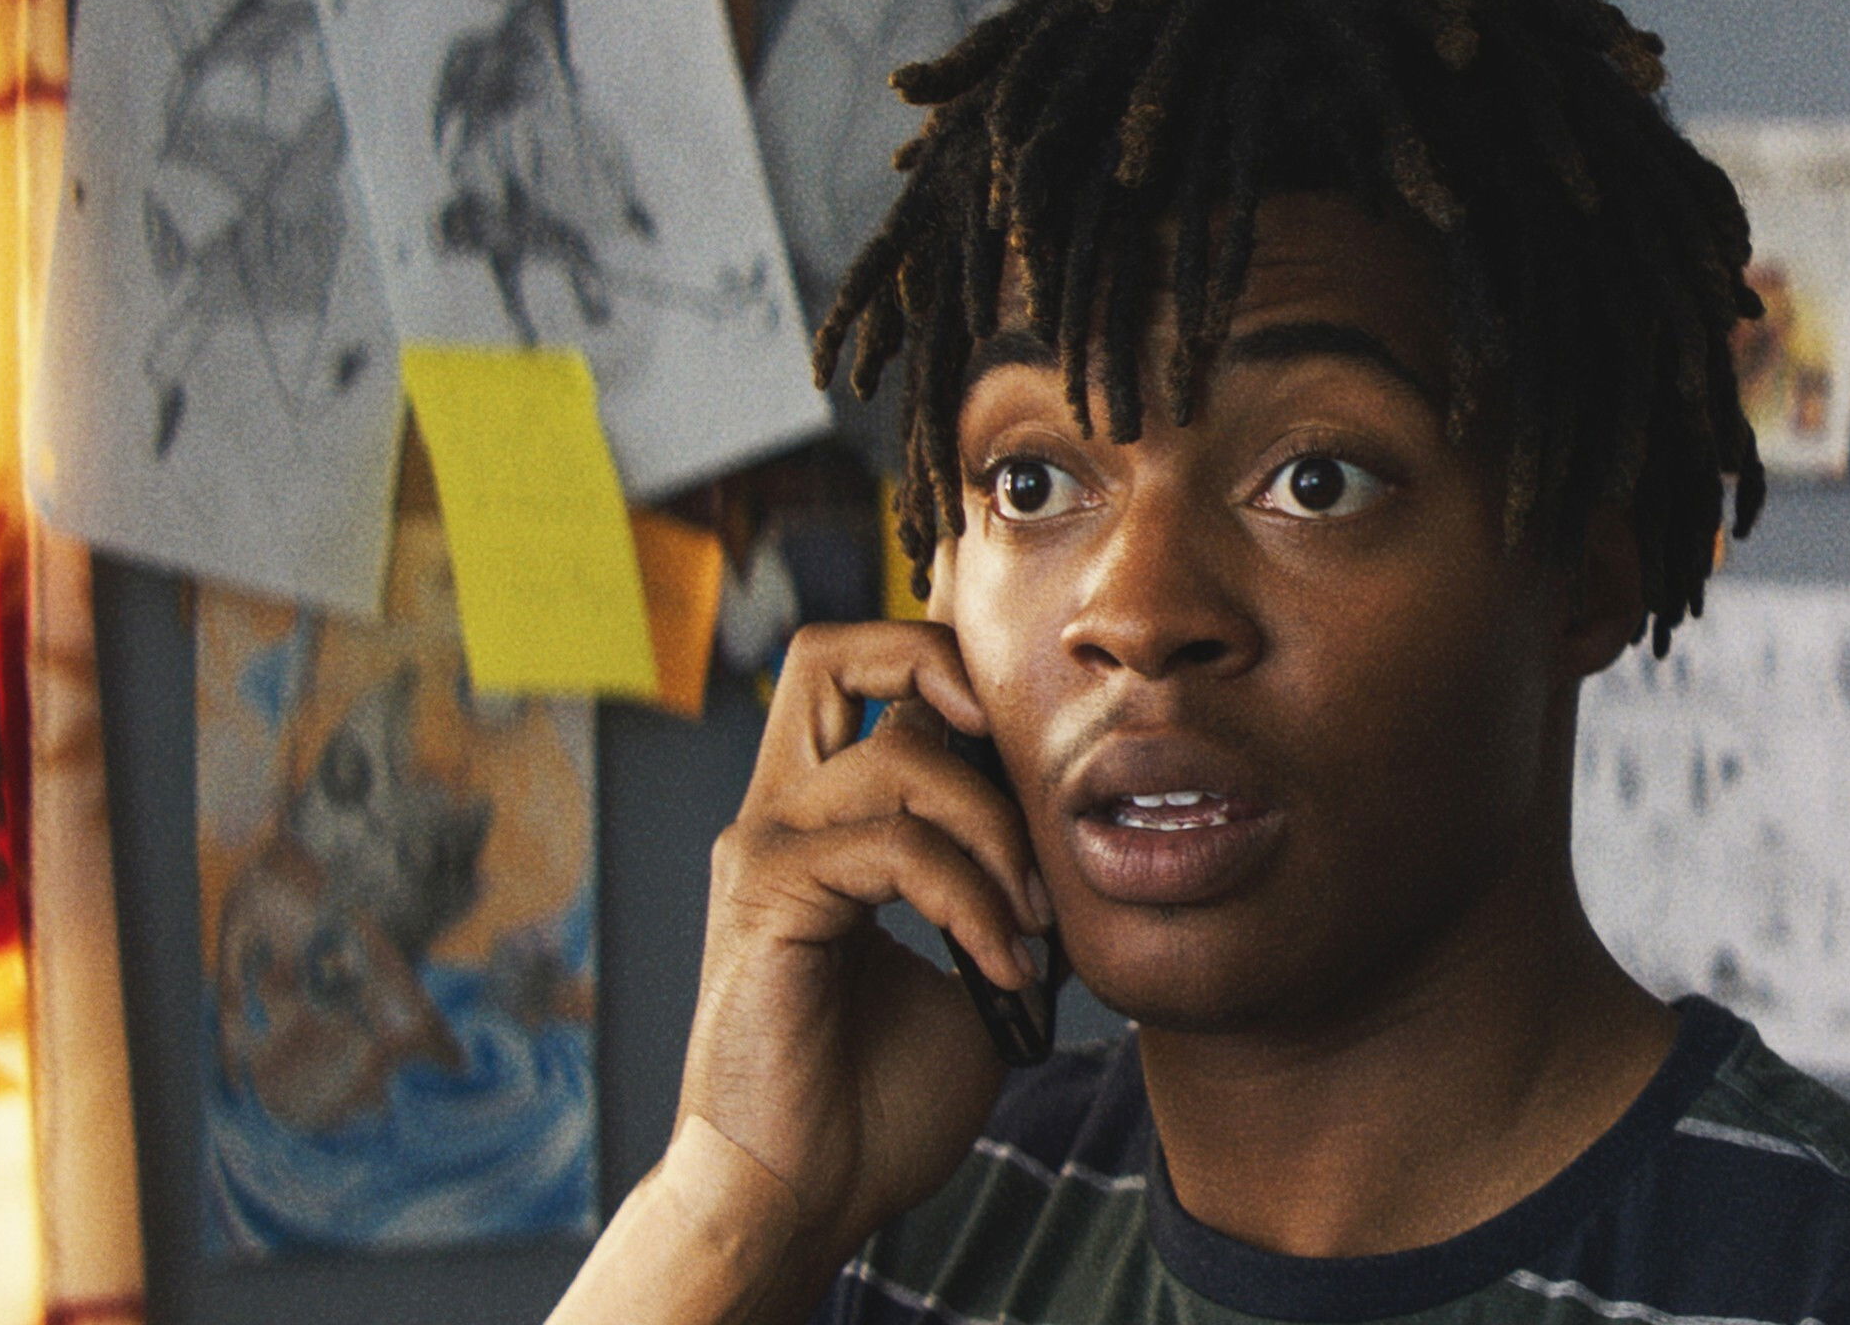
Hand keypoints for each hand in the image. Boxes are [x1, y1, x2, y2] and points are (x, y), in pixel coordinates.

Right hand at [675, 621, 1048, 1265]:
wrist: (798, 1198)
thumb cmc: (871, 1104)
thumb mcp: (973, 978)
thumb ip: (1006, 898)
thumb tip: (1085, 856)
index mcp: (818, 823)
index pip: (862, 678)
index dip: (948, 676)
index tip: (1035, 765)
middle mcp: (778, 816)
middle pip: (831, 650)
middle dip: (944, 671)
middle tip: (1026, 765)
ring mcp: (764, 851)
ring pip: (901, 755)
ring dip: (999, 835)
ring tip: (1034, 925)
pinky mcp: (767, 899)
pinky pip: (894, 847)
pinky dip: (970, 898)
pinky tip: (1001, 965)